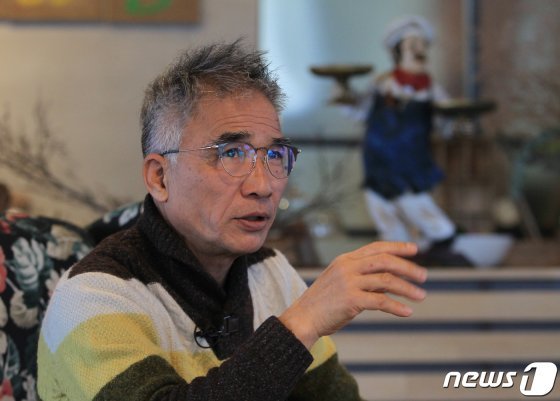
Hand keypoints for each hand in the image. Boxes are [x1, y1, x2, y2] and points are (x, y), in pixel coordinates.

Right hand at [280, 241, 426, 348]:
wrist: (303, 318)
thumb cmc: (324, 302)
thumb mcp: (342, 282)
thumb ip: (364, 278)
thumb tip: (392, 280)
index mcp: (345, 259)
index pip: (376, 247)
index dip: (397, 247)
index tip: (415, 249)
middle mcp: (347, 267)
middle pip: (385, 260)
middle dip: (407, 267)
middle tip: (424, 276)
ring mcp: (348, 282)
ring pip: (386, 280)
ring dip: (407, 288)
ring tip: (421, 295)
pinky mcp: (350, 300)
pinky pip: (380, 301)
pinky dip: (396, 306)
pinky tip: (407, 312)